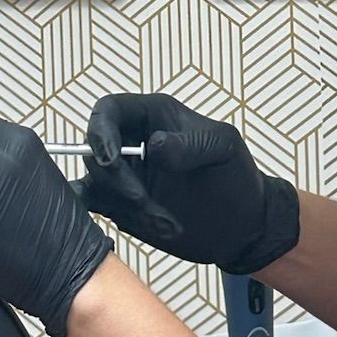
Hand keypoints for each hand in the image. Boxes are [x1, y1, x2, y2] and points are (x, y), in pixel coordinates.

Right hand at [82, 94, 298, 273]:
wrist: (242, 225)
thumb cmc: (236, 176)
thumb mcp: (224, 148)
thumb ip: (191, 143)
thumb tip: (155, 147)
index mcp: (152, 116)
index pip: (108, 111)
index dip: (100, 131)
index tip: (112, 158)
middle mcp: (131, 143)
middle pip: (94, 151)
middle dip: (116, 180)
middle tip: (143, 200)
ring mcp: (124, 176)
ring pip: (95, 184)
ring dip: (123, 206)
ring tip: (165, 222)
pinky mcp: (120, 206)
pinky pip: (97, 208)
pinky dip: (112, 218)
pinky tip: (141, 224)